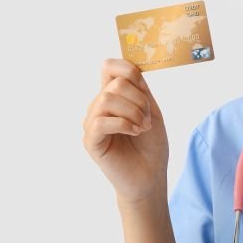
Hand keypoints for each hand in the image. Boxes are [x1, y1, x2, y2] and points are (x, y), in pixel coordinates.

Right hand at [82, 58, 168, 203]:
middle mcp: (99, 107)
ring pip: (107, 99)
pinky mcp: (91, 141)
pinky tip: (135, 132)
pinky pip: (101, 121)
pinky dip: (124, 123)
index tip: (143, 85)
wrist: (150, 175)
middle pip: (114, 84)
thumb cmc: (151, 145)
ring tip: (143, 127)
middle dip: (139, 99)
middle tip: (148, 119)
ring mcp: (92, 123)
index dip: (127, 68)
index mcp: (114, 97)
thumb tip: (132, 68)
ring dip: (133, 112)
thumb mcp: (151, 110)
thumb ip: (141, 89)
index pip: (109, 67)